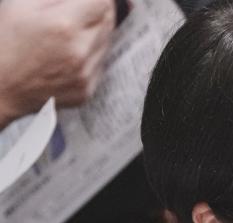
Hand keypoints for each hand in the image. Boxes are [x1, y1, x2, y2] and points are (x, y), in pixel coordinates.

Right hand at [0, 0, 115, 128]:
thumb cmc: (4, 41)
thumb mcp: (22, 5)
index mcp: (63, 26)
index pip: (103, 3)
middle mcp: (79, 52)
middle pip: (108, 21)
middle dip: (96, 11)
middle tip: (76, 12)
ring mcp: (85, 75)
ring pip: (106, 43)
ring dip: (94, 33)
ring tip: (67, 35)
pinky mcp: (86, 90)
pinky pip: (99, 64)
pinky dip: (90, 55)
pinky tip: (67, 55)